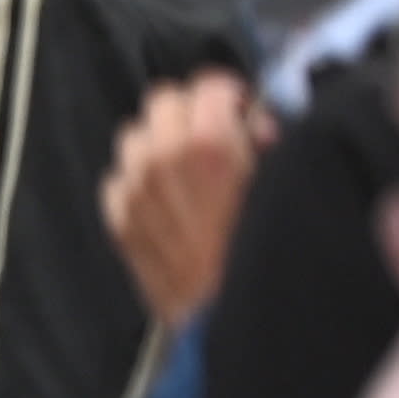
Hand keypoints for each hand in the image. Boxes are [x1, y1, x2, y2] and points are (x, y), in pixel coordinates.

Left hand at [103, 69, 262, 328]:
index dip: (229, 94)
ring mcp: (132, 189)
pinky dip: (138, 181)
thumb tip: (252, 125)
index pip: (206, 83)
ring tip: (188, 168)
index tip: (240, 109)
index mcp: (208, 143)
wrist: (227, 314)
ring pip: (133, 136)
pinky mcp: (117, 219)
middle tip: (213, 133)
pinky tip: (166, 200)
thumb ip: (264, 139)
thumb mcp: (281, 181)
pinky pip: (118, 179)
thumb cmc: (266, 252)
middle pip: (161, 100)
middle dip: (190, 111)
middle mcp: (161, 158)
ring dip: (159, 142)